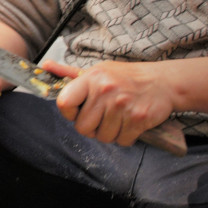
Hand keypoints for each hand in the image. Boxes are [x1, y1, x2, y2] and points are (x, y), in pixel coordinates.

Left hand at [43, 59, 174, 146]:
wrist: (162, 81)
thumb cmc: (124, 77)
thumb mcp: (96, 71)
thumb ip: (69, 73)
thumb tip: (45, 66)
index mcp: (91, 78)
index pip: (64, 103)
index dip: (68, 113)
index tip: (77, 111)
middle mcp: (105, 91)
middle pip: (83, 127)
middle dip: (91, 127)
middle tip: (101, 118)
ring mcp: (122, 105)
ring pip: (103, 137)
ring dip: (109, 133)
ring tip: (116, 119)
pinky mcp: (138, 119)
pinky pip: (122, 141)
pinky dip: (125, 137)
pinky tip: (128, 123)